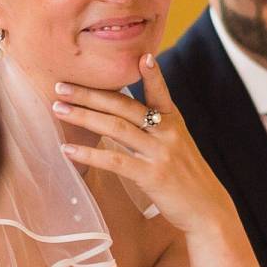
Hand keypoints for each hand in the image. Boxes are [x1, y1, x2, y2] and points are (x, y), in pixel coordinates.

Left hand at [54, 55, 235, 234]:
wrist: (207, 209)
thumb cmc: (186, 178)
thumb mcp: (177, 146)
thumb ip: (155, 129)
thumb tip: (123, 115)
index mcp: (174, 122)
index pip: (160, 92)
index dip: (152, 74)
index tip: (141, 56)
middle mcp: (168, 133)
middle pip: (124, 106)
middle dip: (90, 94)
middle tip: (62, 86)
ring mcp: (160, 153)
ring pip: (116, 128)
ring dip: (84, 116)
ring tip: (58, 109)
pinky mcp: (151, 175)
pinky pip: (114, 160)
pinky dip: (89, 153)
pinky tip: (68, 150)